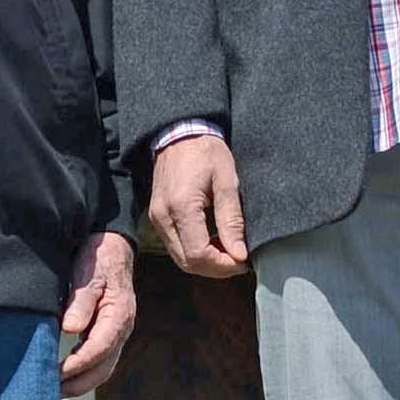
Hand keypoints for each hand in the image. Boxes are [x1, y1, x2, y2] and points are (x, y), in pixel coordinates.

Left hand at [59, 230, 137, 397]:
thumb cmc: (99, 257)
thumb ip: (81, 301)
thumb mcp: (89, 273)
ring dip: (81, 382)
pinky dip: (84, 372)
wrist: (113, 246)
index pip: (99, 349)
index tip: (57, 373)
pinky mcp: (108, 333)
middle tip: (52, 391)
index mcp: (119, 314)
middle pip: (104, 367)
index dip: (78, 364)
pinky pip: (100, 360)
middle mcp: (122, 328)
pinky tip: (66, 375)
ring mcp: (117, 332)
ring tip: (55, 390)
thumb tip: (70, 330)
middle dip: (79, 383)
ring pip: (103, 368)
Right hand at [149, 133, 248, 277]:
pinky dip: (194, 251)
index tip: (243, 260)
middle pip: (187, 262)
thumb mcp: (226, 180)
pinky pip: (175, 245)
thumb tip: (239, 255)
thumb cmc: (206, 151)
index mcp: (181, 206)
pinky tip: (213, 241)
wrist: (180, 131)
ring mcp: (156, 218)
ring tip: (228, 250)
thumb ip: (231, 219)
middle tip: (238, 259)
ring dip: (205, 262)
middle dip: (215, 268)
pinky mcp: (157, 216)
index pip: (199, 255)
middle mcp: (163, 216)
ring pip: (180, 258)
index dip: (223, 266)